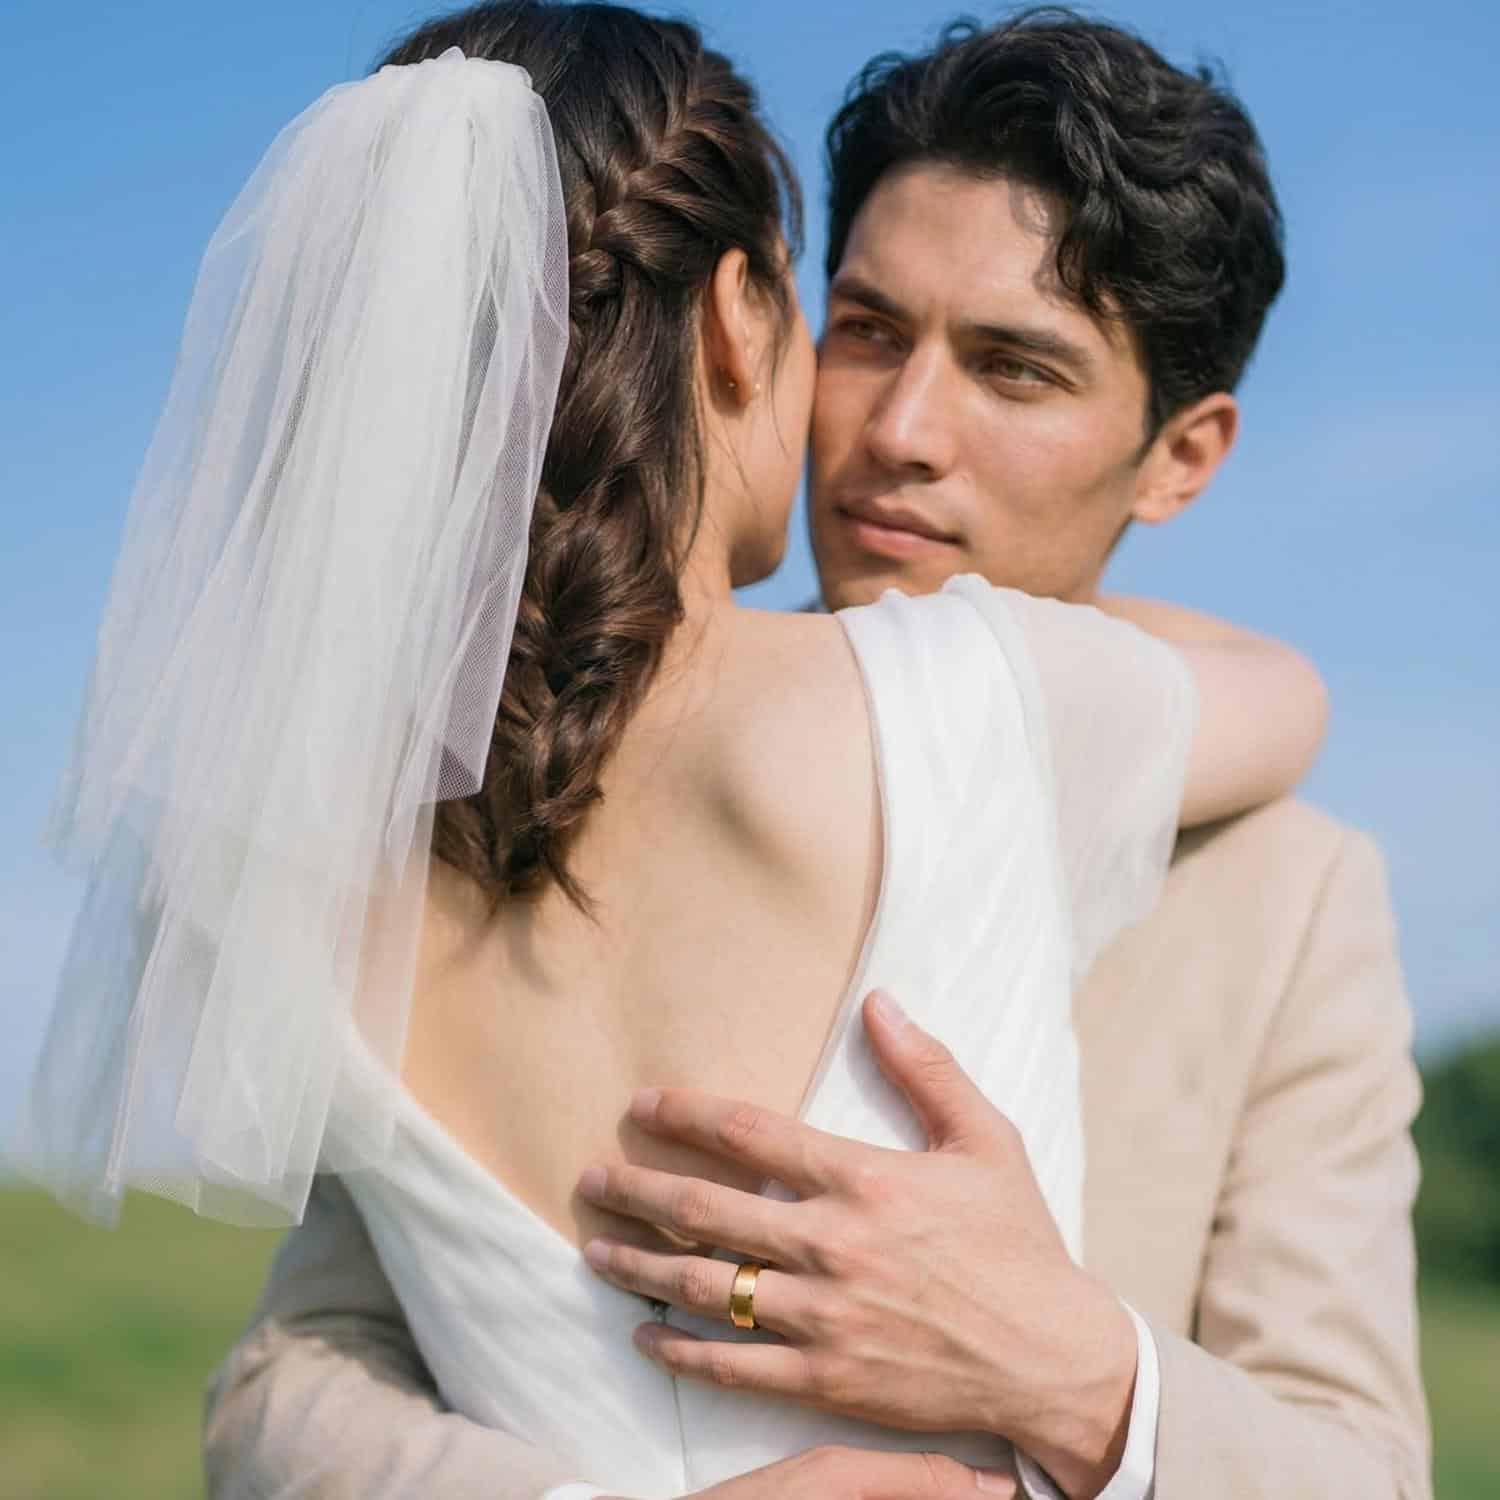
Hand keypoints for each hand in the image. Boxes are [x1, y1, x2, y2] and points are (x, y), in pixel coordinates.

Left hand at [578, 991, 1137, 1499]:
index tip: (642, 1106)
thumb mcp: (986, 1140)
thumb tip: (880, 1001)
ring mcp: (824, 1317)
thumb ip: (928, 1068)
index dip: (686, 1115)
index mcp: (865, 1180)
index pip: (750, 1135)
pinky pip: (735, 1365)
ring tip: (595, 1249)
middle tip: (590, 1178)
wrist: (1053, 1360)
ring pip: (708, 1287)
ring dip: (641, 1266)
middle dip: (638, 1189)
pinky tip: (646, 1335)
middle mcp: (832, 1246)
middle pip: (707, 1211)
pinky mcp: (826, 1379)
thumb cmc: (1019, 1243)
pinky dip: (682, 1351)